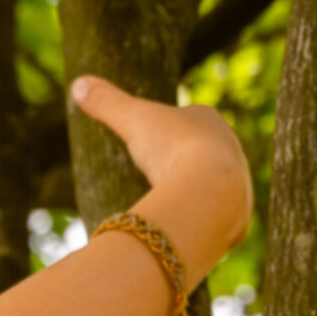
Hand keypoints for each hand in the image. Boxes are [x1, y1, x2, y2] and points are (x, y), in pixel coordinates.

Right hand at [71, 74, 252, 251]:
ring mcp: (239, 183)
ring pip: (212, 187)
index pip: (188, 121)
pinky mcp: (238, 217)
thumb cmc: (171, 148)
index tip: (156, 140)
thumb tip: (77, 84)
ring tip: (174, 208)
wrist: (208, 191)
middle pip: (202, 154)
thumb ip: (108, 103)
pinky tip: (187, 231)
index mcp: (208, 120)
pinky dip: (201, 225)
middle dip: (184, 164)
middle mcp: (230, 148)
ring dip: (194, 195)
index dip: (169, 131)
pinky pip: (218, 220)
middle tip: (164, 175)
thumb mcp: (132, 121)